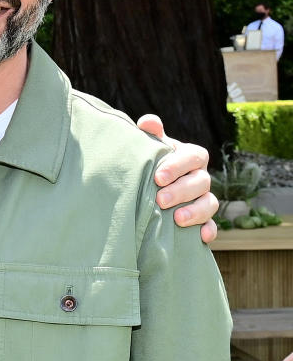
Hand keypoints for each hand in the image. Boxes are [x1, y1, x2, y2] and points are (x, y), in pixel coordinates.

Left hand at [136, 114, 216, 243]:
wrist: (148, 187)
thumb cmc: (151, 163)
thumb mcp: (150, 147)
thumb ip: (151, 134)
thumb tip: (148, 123)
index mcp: (191, 157)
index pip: (194, 156)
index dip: (178, 166)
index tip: (158, 177)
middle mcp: (201, 177)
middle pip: (202, 182)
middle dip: (182, 191)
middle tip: (161, 200)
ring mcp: (204, 199)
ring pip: (210, 204)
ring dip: (196, 212)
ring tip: (177, 219)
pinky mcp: (203, 220)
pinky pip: (212, 226)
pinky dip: (209, 231)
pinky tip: (201, 237)